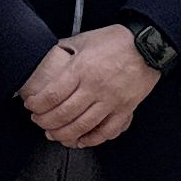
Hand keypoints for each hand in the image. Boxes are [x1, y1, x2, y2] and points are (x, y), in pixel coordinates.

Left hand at [21, 26, 158, 149]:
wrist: (149, 44)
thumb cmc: (117, 40)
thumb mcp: (85, 39)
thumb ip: (66, 50)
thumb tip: (50, 59)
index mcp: (81, 69)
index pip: (51, 95)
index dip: (36, 105)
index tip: (31, 106)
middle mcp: (94, 87)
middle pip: (63, 114)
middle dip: (44, 122)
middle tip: (38, 121)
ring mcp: (110, 100)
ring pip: (82, 126)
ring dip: (63, 134)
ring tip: (54, 133)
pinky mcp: (125, 109)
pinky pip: (106, 131)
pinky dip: (91, 140)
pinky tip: (80, 140)